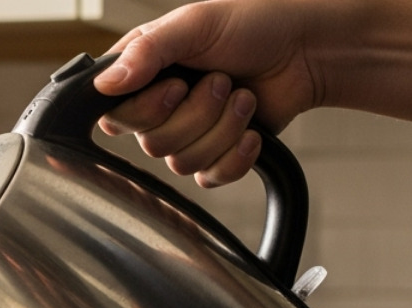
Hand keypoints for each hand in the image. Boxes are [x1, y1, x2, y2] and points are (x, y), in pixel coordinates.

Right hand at [93, 0, 321, 186]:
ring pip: (182, 164)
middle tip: (222, 80)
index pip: (115, 117)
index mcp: (144, 75)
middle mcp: (160, 109)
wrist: (308, 49)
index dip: (145, 111)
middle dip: (197, 114)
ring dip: (222, 128)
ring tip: (243, 96)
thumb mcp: (194, 24)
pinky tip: (252, 132)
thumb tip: (104, 85)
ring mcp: (188, 135)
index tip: (175, 85)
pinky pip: (209, 178)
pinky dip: (235, 156)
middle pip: (151, 145)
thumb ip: (146, 51)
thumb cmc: (254, 24)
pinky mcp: (216, 157)